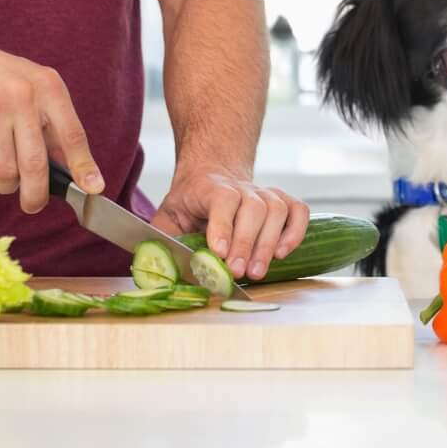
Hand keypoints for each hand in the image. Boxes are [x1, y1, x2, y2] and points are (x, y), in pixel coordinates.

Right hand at [0, 32, 102, 214]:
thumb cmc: (0, 78)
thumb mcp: (35, 88)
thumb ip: (53, 126)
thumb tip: (74, 170)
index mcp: (48, 87)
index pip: (72, 134)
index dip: (83, 166)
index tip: (93, 189)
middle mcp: (22, 97)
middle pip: (35, 164)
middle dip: (36, 195)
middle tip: (34, 205)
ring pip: (5, 173)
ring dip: (6, 183)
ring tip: (4, 170)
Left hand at [148, 166, 310, 282]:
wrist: (212, 174)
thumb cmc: (189, 204)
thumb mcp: (166, 217)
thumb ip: (159, 240)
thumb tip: (148, 268)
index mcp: (210, 188)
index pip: (222, 200)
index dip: (222, 225)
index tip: (218, 252)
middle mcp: (242, 187)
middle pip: (253, 208)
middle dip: (246, 242)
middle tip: (238, 272)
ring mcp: (264, 193)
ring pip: (276, 209)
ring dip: (269, 242)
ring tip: (257, 271)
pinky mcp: (281, 201)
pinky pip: (298, 210)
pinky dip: (296, 230)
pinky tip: (284, 252)